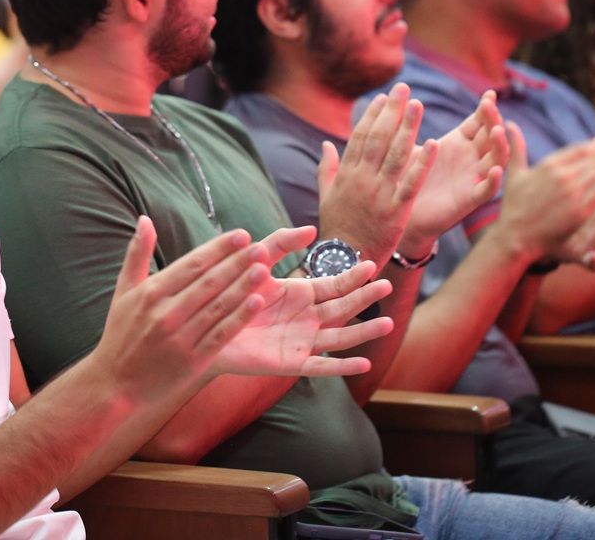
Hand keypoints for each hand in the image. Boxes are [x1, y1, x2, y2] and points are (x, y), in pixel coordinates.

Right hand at [92, 218, 275, 399]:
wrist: (115, 385)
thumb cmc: (120, 334)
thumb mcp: (123, 292)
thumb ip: (137, 254)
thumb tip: (145, 219)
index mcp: (151, 293)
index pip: (192, 264)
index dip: (219, 248)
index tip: (241, 235)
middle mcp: (166, 313)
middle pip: (209, 282)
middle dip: (237, 262)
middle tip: (260, 246)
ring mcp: (180, 338)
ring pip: (218, 306)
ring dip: (243, 286)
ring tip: (264, 268)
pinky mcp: (193, 361)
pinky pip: (221, 334)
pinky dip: (240, 318)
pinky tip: (258, 302)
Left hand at [212, 227, 392, 377]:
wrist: (205, 328)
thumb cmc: (230, 295)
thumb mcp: (256, 262)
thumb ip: (280, 243)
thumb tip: (311, 229)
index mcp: (300, 295)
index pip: (334, 285)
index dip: (353, 277)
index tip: (371, 265)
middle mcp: (305, 319)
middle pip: (343, 308)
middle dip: (365, 298)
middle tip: (387, 286)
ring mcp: (300, 342)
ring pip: (340, 338)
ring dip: (364, 332)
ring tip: (389, 323)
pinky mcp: (289, 363)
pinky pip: (320, 366)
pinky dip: (342, 367)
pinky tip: (363, 363)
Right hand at [316, 84, 437, 261]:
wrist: (344, 260)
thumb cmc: (336, 229)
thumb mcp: (326, 196)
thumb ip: (327, 168)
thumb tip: (326, 144)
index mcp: (346, 174)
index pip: (359, 137)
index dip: (372, 115)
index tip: (383, 97)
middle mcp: (362, 180)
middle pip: (378, 138)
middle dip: (391, 111)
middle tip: (403, 89)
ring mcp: (379, 194)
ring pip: (396, 155)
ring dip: (408, 128)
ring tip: (418, 105)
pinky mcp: (396, 211)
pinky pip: (412, 183)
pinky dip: (423, 163)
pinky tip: (434, 144)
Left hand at [402, 91, 509, 244]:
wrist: (401, 212)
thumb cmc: (405, 176)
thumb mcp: (407, 147)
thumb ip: (404, 125)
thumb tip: (392, 96)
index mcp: (458, 142)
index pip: (478, 122)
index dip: (485, 109)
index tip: (489, 94)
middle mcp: (469, 158)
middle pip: (490, 135)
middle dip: (493, 120)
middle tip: (489, 106)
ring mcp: (471, 177)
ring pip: (495, 159)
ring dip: (499, 145)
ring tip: (497, 131)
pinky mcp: (468, 199)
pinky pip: (486, 190)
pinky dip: (493, 181)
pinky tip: (495, 170)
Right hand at [491, 125, 594, 260]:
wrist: (515, 237)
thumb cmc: (513, 207)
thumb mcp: (513, 173)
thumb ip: (517, 147)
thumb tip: (509, 123)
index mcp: (548, 165)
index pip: (579, 149)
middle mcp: (562, 176)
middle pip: (594, 158)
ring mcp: (572, 193)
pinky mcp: (580, 211)